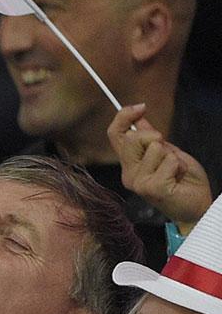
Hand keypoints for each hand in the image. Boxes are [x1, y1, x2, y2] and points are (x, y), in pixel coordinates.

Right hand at [109, 103, 213, 227]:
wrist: (196, 206)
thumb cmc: (183, 181)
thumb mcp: (169, 153)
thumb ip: (152, 139)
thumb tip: (141, 119)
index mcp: (130, 164)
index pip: (115, 135)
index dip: (124, 117)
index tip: (141, 107)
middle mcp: (129, 174)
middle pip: (133, 137)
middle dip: (155, 137)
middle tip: (168, 153)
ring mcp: (138, 182)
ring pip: (154, 148)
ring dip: (172, 155)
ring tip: (175, 170)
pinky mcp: (152, 188)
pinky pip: (167, 161)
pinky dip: (178, 165)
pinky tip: (177, 177)